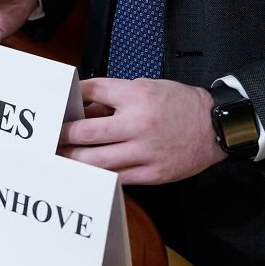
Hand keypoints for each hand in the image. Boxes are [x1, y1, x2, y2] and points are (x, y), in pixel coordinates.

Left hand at [59, 78, 225, 184]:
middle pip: (86, 131)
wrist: (217, 126)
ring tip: (58, 159)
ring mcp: (145, 151)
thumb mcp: (148, 87)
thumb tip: (86, 110)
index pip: (92, 93)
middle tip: (47, 138)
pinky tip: (84, 174)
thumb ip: (117, 98)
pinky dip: (98, 175)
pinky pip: (116, 178)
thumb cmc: (180, 104)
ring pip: (97, 160)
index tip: (57, 106)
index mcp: (137, 96)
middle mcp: (138, 123)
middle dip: (62, 136)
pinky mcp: (152, 173)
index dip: (70, 98)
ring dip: (73, 160)